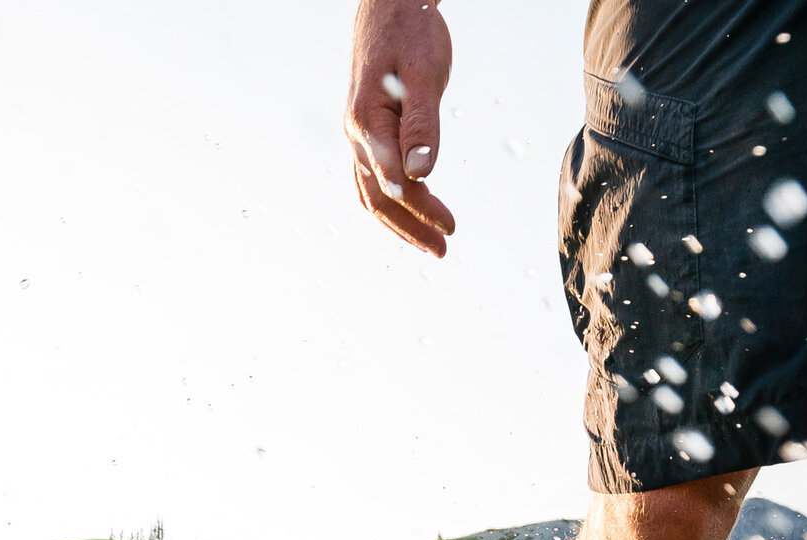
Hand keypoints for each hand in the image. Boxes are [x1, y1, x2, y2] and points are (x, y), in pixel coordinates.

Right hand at [346, 0, 455, 255]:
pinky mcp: (367, 130)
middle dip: (411, 227)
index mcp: (367, 124)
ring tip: (431, 241)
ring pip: (372, 192)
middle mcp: (356, 134)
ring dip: (401, 221)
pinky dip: (391, 201)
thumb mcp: (423, 74)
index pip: (397, 182)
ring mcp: (358, 134)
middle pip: (380, 197)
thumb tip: (422, 173)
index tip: (451, 226)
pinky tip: (411, 211)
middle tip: (443, 248)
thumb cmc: (410, 32)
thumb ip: (422, 124)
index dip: (423, 208)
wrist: (389, 3)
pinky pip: (372, 177)